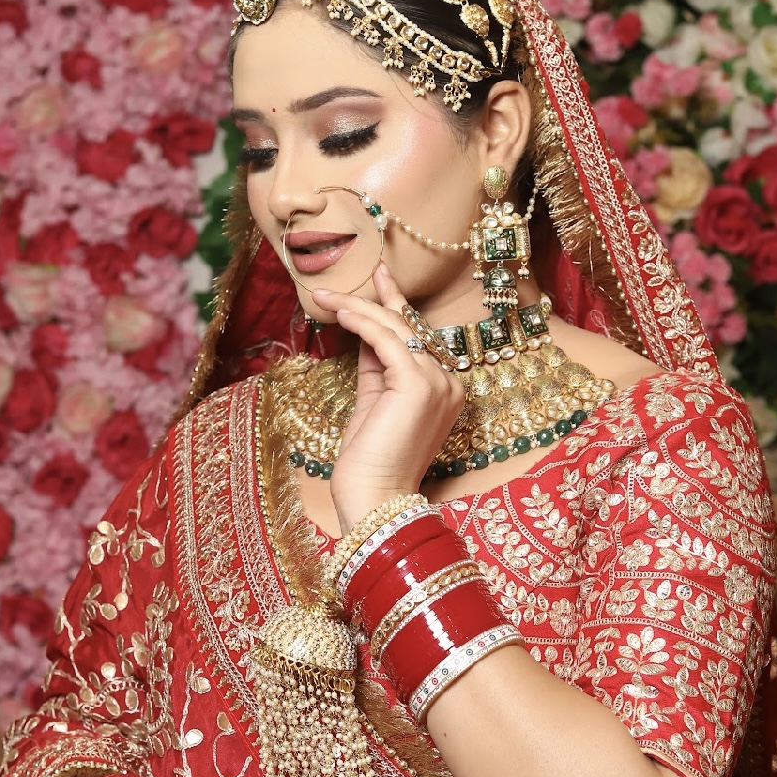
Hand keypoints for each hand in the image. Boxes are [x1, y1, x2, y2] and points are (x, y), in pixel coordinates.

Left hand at [311, 262, 463, 534]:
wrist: (374, 498)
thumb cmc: (370, 461)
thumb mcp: (373, 402)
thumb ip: (376, 367)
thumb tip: (364, 331)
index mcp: (444, 389)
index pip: (416, 338)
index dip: (395, 306)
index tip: (379, 278)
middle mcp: (449, 382)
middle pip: (407, 329)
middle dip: (371, 302)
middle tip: (334, 287)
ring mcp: (439, 383)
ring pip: (397, 330)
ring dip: (359, 309)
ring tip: (326, 297)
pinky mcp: (419, 385)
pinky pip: (387, 342)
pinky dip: (362, 324)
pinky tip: (341, 313)